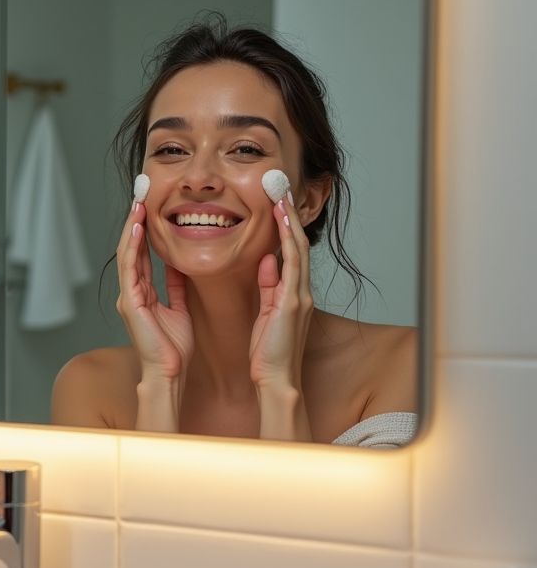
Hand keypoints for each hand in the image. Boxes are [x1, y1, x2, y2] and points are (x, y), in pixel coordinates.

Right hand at [116, 202, 194, 382]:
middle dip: (135, 222)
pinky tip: (138, 229)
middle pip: (131, 249)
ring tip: (138, 204)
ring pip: (127, 254)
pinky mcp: (130, 302)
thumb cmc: (174, 347)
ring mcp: (128, 296)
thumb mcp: (179, 308)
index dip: (144, 231)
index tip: (151, 209)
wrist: (169, 371)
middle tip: (141, 197)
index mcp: (142, 293)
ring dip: (132, 228)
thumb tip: (178, 266)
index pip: (141, 255)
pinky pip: (130, 268)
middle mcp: (131, 292)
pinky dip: (133, 247)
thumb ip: (176, 287)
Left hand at [249, 196, 314, 439]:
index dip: (285, 225)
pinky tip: (282, 227)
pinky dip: (289, 244)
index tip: (276, 202)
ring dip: (290, 223)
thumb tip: (267, 261)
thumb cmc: (267, 351)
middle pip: (299, 244)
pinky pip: (292, 267)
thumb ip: (269, 286)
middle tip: (280, 189)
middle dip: (290, 216)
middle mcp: (301, 290)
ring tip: (281, 198)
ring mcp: (299, 296)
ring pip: (298, 250)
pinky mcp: (292, 304)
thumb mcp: (266, 312)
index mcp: (293, 292)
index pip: (292, 251)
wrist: (275, 378)